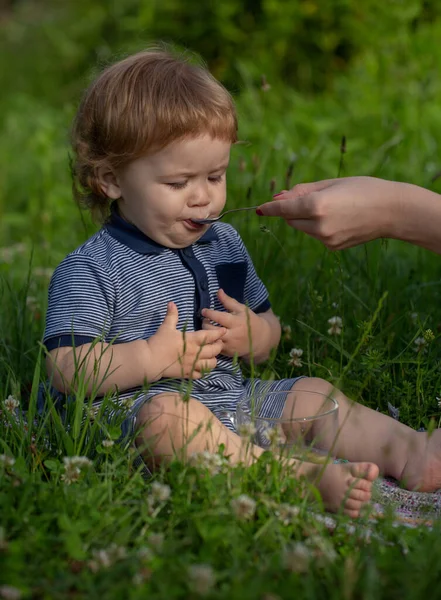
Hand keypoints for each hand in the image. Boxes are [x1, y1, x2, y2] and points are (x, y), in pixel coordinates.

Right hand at [147, 302, 225, 379]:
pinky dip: (203, 372)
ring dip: (213, 360)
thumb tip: (172, 303)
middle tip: (218, 343)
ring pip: (210, 364)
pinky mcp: (187, 374)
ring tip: (211, 356)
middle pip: (214, 350)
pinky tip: (201, 368)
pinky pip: (200, 375)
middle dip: (219, 346)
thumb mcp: (166, 327)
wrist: (150, 360)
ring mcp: (192, 365)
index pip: (210, 336)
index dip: (218, 333)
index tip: (224, 331)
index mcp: (191, 340)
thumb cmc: (159, 342)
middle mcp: (195, 353)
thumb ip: (172, 315)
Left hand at [201, 289, 269, 358]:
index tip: (204, 311)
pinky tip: (211, 337)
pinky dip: (211, 341)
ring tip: (206, 328)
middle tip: (205, 320)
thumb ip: (228, 301)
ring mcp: (229, 345)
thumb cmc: (250, 321)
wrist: (261, 339)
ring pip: (211, 340)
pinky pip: (214, 347)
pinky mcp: (228, 353)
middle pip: (211, 330)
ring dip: (206, 334)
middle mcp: (232, 334)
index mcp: (236, 322)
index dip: (209, 313)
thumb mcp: (241, 309)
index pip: (218, 317)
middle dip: (205, 324)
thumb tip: (218, 291)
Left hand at [256, 176, 397, 249]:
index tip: (259, 208)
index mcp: (316, 205)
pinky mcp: (332, 247)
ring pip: (302, 228)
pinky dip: (319, 228)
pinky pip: (316, 236)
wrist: (391, 211)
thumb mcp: (332, 183)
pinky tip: (340, 220)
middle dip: (291, 210)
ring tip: (332, 207)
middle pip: (290, 220)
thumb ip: (302, 191)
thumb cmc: (363, 189)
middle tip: (306, 198)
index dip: (269, 208)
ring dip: (306, 219)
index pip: (283, 209)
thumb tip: (279, 198)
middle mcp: (318, 225)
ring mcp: (325, 239)